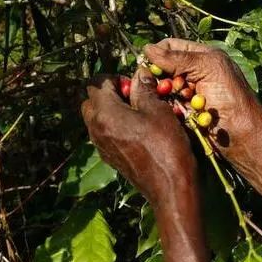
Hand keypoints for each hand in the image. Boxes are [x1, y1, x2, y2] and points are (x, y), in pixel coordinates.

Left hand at [81, 68, 197, 210]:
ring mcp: (100, 145)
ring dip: (114, 109)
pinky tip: (140, 131)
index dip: (116, 77)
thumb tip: (139, 74)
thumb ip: (144, 89)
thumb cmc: (166, 146)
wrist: (170, 188)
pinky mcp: (109, 157)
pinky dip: (117, 125)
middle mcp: (96, 129)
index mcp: (104, 113)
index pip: (96, 82)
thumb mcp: (158, 111)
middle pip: (92, 100)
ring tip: (140, 113)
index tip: (136, 84)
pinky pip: (105, 133)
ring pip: (97, 117)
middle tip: (136, 96)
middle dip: (111, 93)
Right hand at [144, 39, 261, 166]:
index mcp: (202, 56)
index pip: (169, 47)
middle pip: (162, 68)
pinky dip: (169, 109)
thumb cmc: (232, 98)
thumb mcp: (208, 68)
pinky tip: (180, 113)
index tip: (149, 65)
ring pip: (161, 88)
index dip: (157, 54)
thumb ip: (178, 58)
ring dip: (167, 94)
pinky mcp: (182, 113)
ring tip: (183, 101)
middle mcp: (193, 73)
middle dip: (162, 77)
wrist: (243, 136)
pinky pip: (165, 106)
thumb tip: (147, 49)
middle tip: (173, 87)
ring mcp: (186, 94)